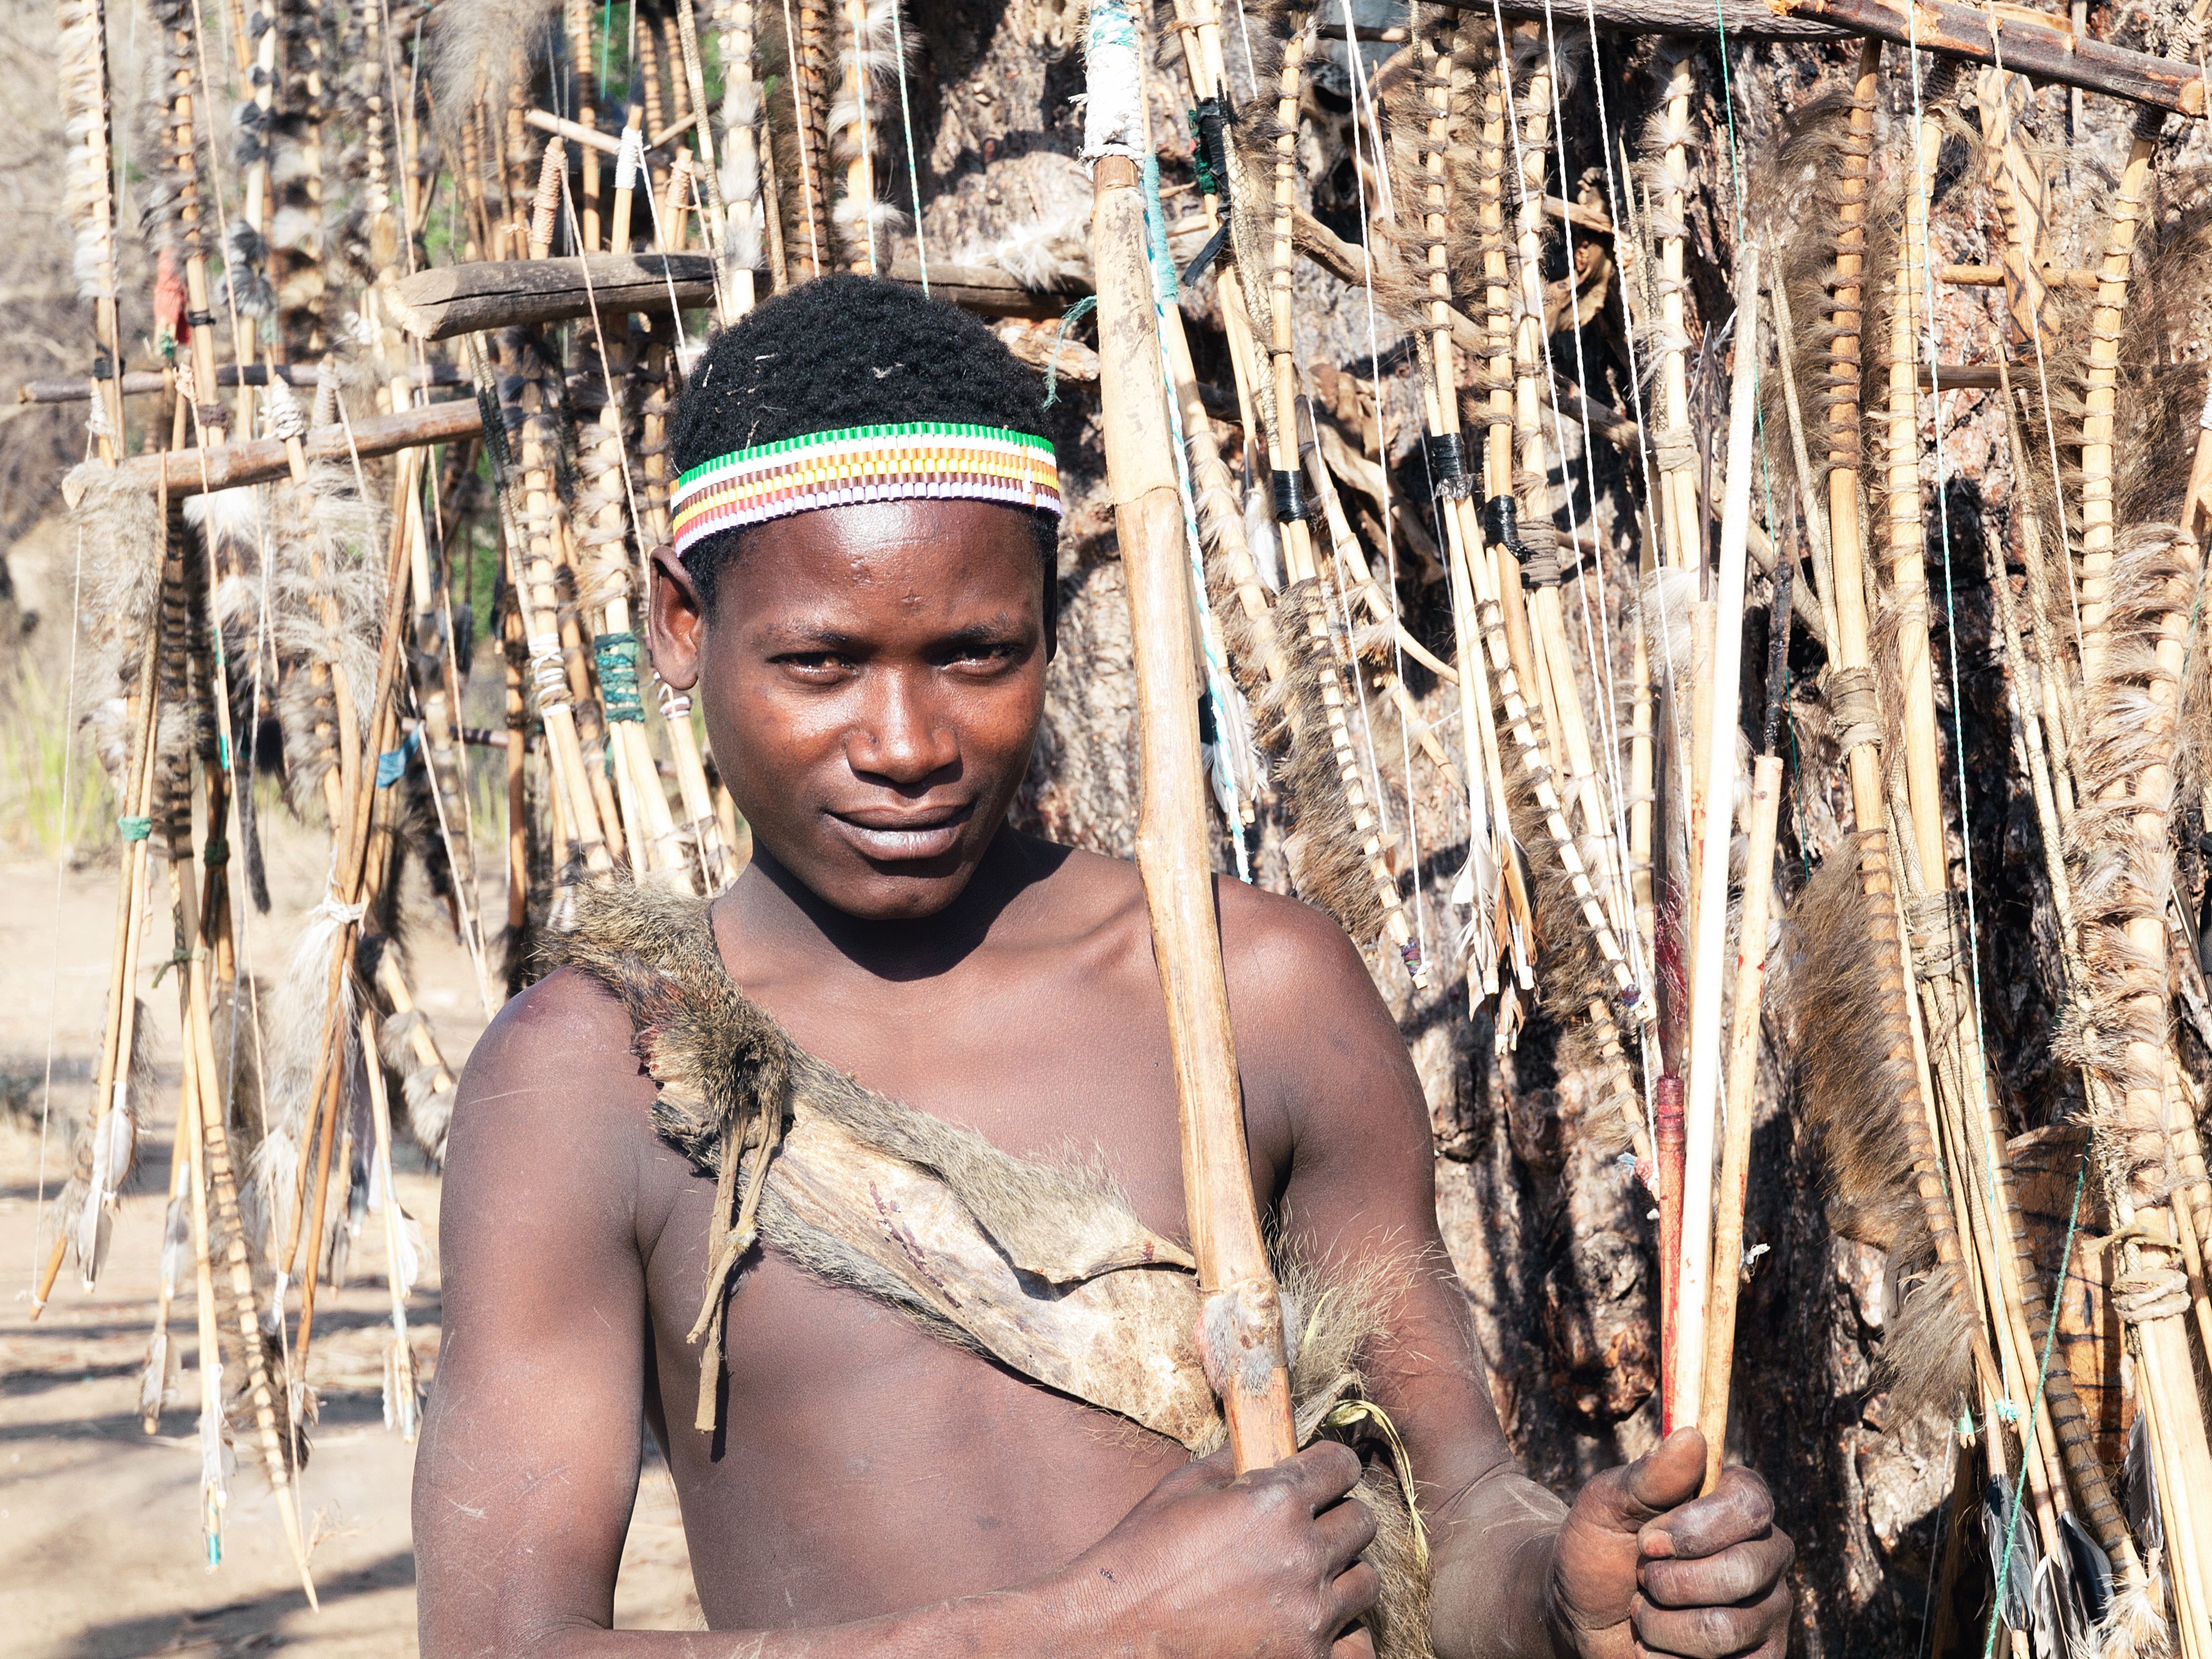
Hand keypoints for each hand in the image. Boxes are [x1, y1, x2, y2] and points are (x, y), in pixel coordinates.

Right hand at [1055, 1442, 1381, 1657]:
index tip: (1325, 1476)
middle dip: (1338, 1517)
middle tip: (1309, 1529)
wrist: (1115, 1633)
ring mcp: (1310, 1614)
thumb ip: (1235, 1463)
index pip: (1342, 1465)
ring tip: (1309, 1579)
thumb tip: (1265, 1449)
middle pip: (1362, 1521)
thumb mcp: (1182, 1488)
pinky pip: (1360, 1643)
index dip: (1333, 1466)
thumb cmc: (1143, 1556)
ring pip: (1367, 1580)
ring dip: (1342, 1574)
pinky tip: (1316, 1624)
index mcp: (1276, 1501)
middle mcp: (1303, 1554)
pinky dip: (1344, 1632)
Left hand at [1549, 1428, 1793, 1658]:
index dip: (1696, 1527)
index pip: (1750, 1504)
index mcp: (1737, 1503)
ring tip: (1641, 1613)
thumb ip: (1648, 1475)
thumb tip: (1691, 1437)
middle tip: (1641, 1577)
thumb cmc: (1599, 1546)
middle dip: (1670, 1582)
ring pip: (1725, 1629)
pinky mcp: (1762, 1658)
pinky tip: (1655, 1649)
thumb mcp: (1607, 1502)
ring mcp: (1768, 1610)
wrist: (1581, 1612)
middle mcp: (1765, 1553)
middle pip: (1742, 1572)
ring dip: (1661, 1625)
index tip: (1647, 1541)